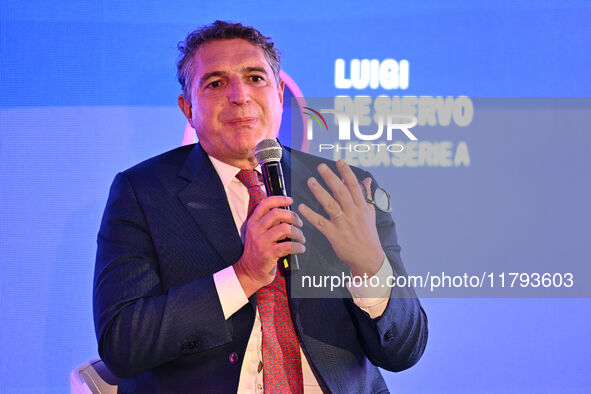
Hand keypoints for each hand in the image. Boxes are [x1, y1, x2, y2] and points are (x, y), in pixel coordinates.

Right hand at [233, 196, 305, 296]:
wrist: (249, 272)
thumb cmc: (258, 252)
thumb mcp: (259, 234)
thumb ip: (269, 223)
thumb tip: (288, 215)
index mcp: (253, 222)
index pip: (265, 204)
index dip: (279, 199)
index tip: (290, 200)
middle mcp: (255, 230)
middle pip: (277, 214)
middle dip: (293, 216)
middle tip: (300, 224)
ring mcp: (261, 242)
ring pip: (285, 229)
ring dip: (298, 233)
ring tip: (301, 239)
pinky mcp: (268, 254)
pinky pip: (288, 246)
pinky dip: (298, 246)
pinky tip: (300, 249)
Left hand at [298, 160, 383, 276]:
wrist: (368, 257)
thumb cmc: (368, 234)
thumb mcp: (370, 213)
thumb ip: (366, 195)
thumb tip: (366, 179)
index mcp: (362, 206)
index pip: (354, 186)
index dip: (346, 172)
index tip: (339, 161)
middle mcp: (353, 213)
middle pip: (341, 192)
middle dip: (331, 178)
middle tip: (321, 166)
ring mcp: (343, 224)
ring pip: (330, 205)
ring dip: (319, 191)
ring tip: (310, 181)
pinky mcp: (335, 235)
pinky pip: (321, 223)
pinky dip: (311, 215)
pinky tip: (302, 207)